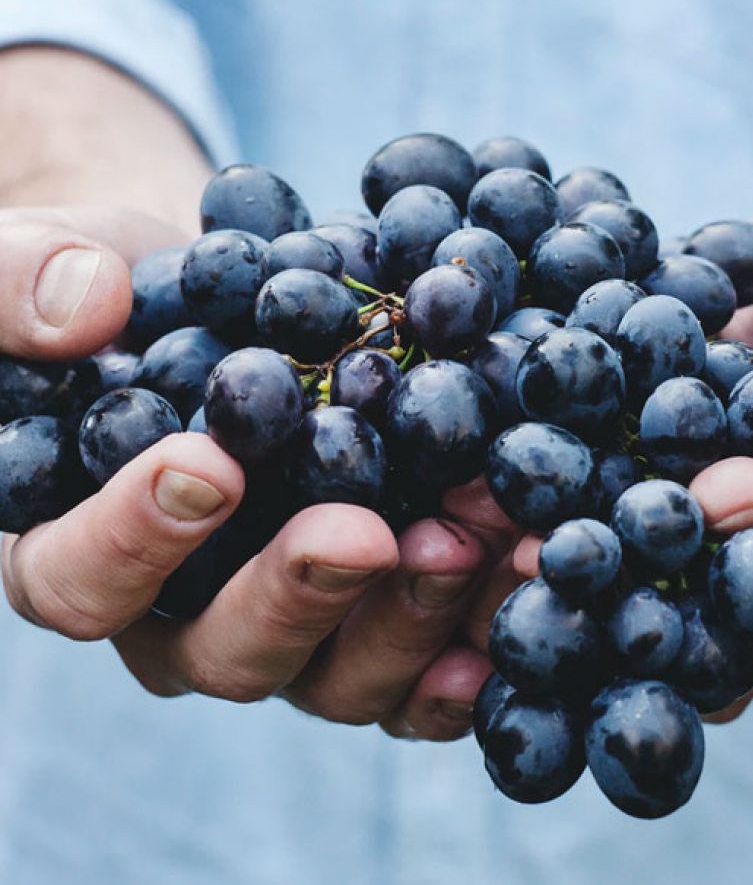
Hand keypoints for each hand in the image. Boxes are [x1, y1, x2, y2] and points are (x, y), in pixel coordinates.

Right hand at [0, 205, 513, 740]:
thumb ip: (20, 281)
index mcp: (84, 551)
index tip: (209, 465)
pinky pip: (418, 668)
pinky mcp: (371, 618)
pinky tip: (520, 591)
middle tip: (366, 533)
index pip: (82, 579)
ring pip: (338, 674)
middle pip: (228, 651)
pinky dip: (470, 645)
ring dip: (410, 617)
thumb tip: (83, 306)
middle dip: (300, 594)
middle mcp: (187, 616)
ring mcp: (291, 627)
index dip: (135, 537)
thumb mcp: (41, 261)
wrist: (225, 309)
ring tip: (475, 538)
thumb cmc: (120, 297)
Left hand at [506, 254, 752, 719]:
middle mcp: (733, 608)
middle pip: (689, 632)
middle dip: (622, 586)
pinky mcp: (586, 559)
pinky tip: (443, 501)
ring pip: (598, 615)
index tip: (723, 487)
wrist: (750, 336)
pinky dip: (491, 536)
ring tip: (472, 524)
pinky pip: (542, 565)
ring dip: (531, 578)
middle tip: (554, 550)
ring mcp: (652, 591)